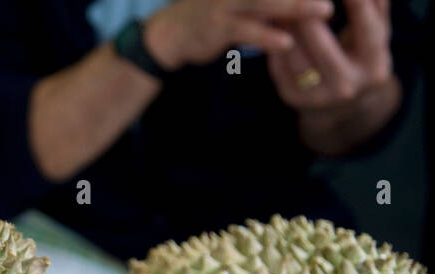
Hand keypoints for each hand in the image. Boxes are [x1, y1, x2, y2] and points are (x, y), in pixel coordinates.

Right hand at [142, 0, 332, 70]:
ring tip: (326, 11)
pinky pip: (246, 30)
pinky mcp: (217, 26)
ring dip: (297, 6)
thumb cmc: (221, 11)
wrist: (175, 31)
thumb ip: (279, 0)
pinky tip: (287, 42)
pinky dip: (267, 35)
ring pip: (268, 2)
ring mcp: (228, 3)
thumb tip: (315, 2)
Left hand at [267, 0, 401, 154]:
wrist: (341, 107)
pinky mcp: (292, 98)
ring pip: (295, 55)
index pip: (367, 30)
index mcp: (374, 67)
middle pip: (322, 45)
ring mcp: (317, 96)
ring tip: (281, 6)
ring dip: (286, 25)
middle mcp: (346, 86)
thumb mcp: (375, 36)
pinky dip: (273, 42)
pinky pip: (279, 65)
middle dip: (309, 14)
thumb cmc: (360, 57)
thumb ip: (375, 9)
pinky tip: (270, 23)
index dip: (358, 3)